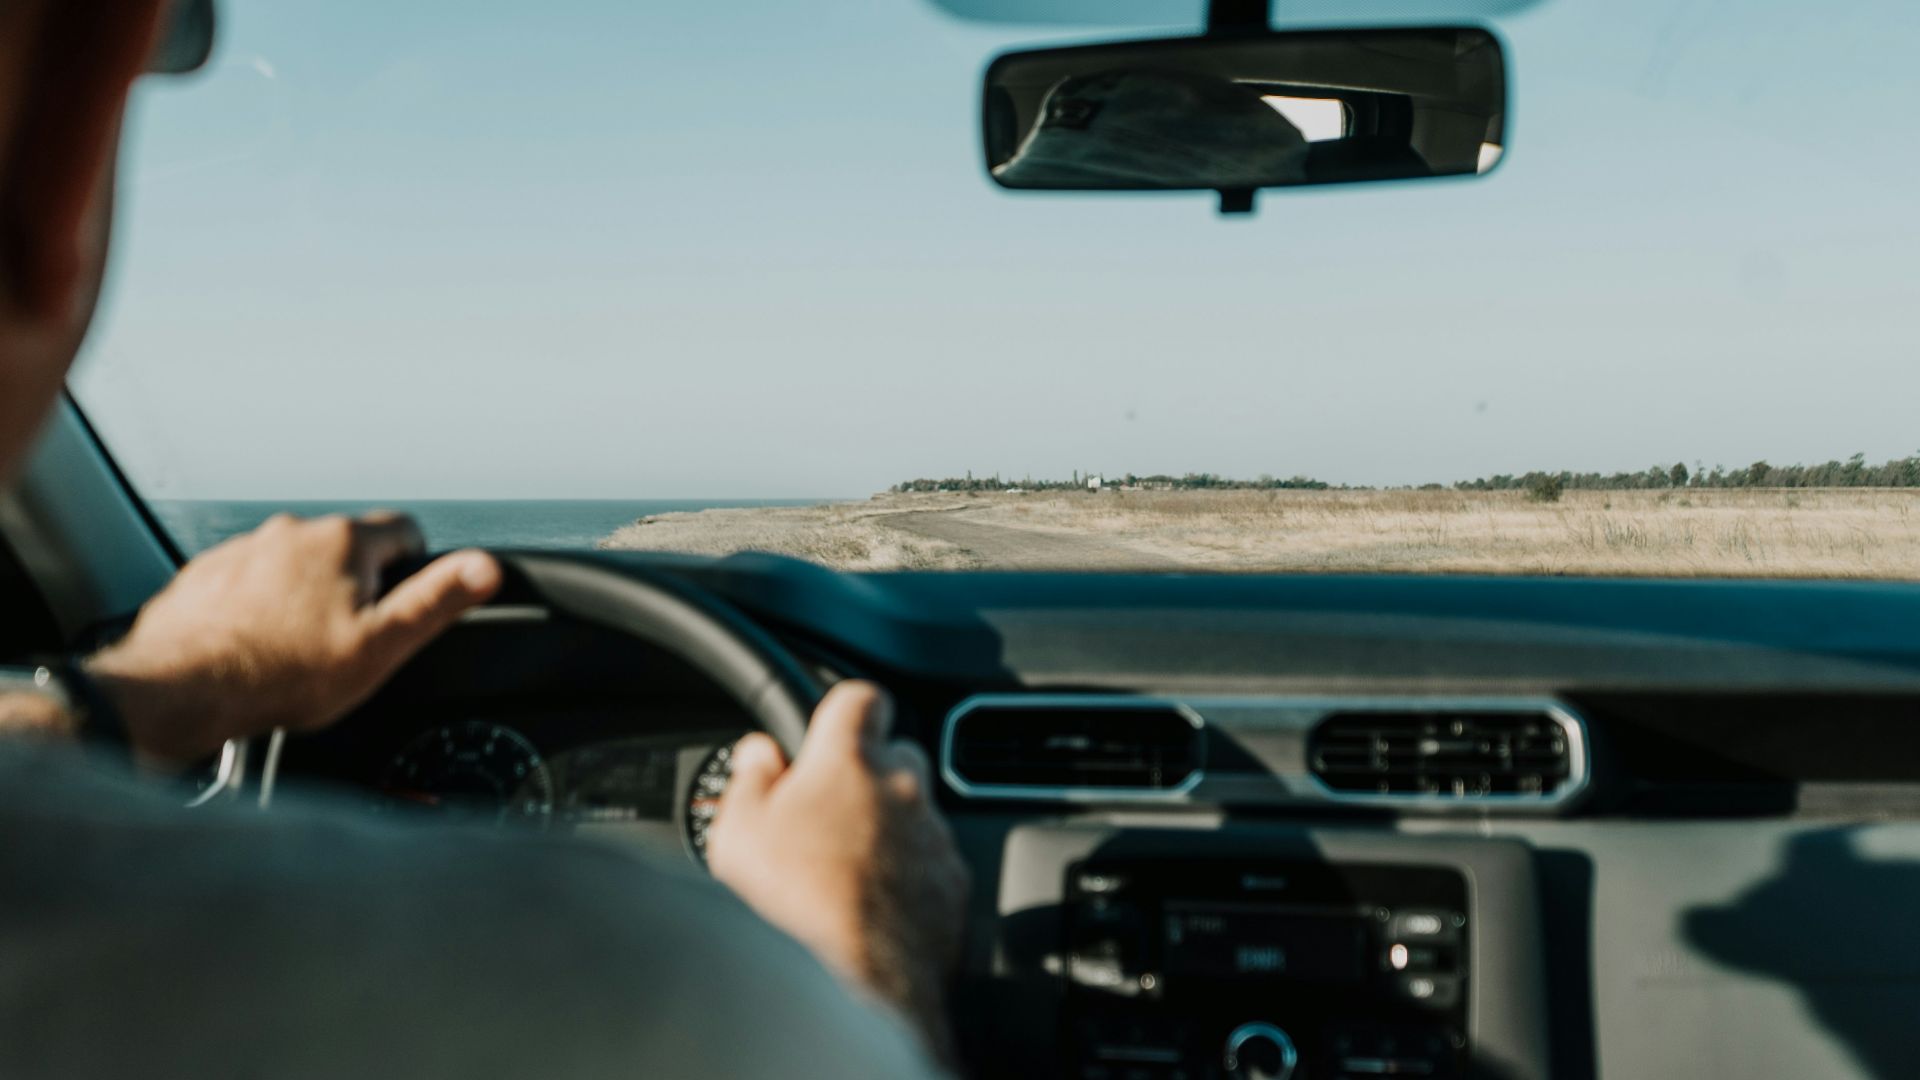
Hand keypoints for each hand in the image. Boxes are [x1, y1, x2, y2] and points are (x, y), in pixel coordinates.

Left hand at [85, 512, 500, 764]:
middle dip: (358, 586)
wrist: (184, 690)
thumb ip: (438, 600)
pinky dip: (260, 606)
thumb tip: (486, 567)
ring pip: (297, 564)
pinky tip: (259, 647)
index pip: (406, 530)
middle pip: (349, 549)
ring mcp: (245, 550)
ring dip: (305, 595)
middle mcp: (293, 532)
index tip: (402, 603)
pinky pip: (251, 581)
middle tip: (350, 639)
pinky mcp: (209, 575)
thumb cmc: (282, 674)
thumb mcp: (382, 643)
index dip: (417, 568)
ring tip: (300, 650)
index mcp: (344, 542)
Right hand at [706, 681, 968, 1061]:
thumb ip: (749, 780)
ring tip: (848, 871)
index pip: (860, 697)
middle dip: (869, 775)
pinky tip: (876, 905)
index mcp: (850, 759)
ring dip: (891, 829)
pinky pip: (933, 863)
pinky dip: (911, 875)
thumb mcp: (740, 833)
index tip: (830, 730)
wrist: (863, 978)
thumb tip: (757, 755)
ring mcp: (935, 835)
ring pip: (917, 812)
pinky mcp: (953, 883)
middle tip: (831, 813)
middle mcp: (904, 786)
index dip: (844, 712)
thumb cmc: (798, 902)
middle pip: (896, 754)